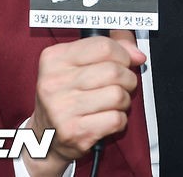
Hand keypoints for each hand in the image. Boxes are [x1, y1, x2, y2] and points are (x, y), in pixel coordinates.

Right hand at [23, 31, 145, 175]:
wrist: (45, 135)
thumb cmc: (66, 94)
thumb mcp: (77, 62)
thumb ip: (110, 47)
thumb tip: (136, 54)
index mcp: (55, 58)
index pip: (103, 46)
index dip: (122, 53)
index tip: (125, 61)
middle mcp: (54, 82)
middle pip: (113, 71)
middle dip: (127, 78)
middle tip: (124, 83)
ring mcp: (62, 108)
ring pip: (117, 95)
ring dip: (124, 99)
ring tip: (115, 101)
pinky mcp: (74, 132)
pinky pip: (115, 119)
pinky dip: (120, 119)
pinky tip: (108, 117)